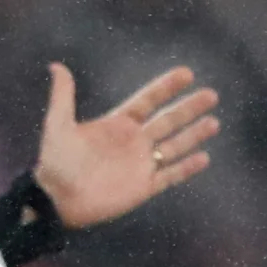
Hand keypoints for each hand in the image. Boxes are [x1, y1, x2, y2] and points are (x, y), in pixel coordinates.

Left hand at [33, 63, 219, 228]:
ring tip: (213, 122)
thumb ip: (62, 96)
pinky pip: (170, 176)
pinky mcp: (142, 187)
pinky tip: (204, 158)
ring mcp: (139, 164)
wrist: (55, 200)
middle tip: (210, 95)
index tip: (186, 73)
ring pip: (174, 146)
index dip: (165, 87)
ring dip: (193, 135)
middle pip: (167, 121)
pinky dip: (186, 168)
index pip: (147, 101)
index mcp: (117, 125)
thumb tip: (56, 66)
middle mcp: (132, 142)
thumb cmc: (54, 163)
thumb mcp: (57, 126)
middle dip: (188, 108)